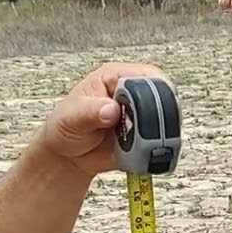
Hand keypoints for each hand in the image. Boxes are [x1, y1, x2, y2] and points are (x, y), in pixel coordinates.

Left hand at [35, 62, 169, 176]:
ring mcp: (141, 114)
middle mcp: (132, 92)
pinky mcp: (146, 133)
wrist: (67, 156)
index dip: (150, 92)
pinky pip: (161, 140)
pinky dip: (154, 147)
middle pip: (163, 97)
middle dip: (156, 117)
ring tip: (135, 145)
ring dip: (156, 135)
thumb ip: (89, 112)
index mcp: (115, 77)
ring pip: (166, 120)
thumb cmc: (64, 128)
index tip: (140, 112)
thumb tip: (110, 108)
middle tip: (141, 133)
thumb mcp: (70, 117)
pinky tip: (139, 152)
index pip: (146, 76)